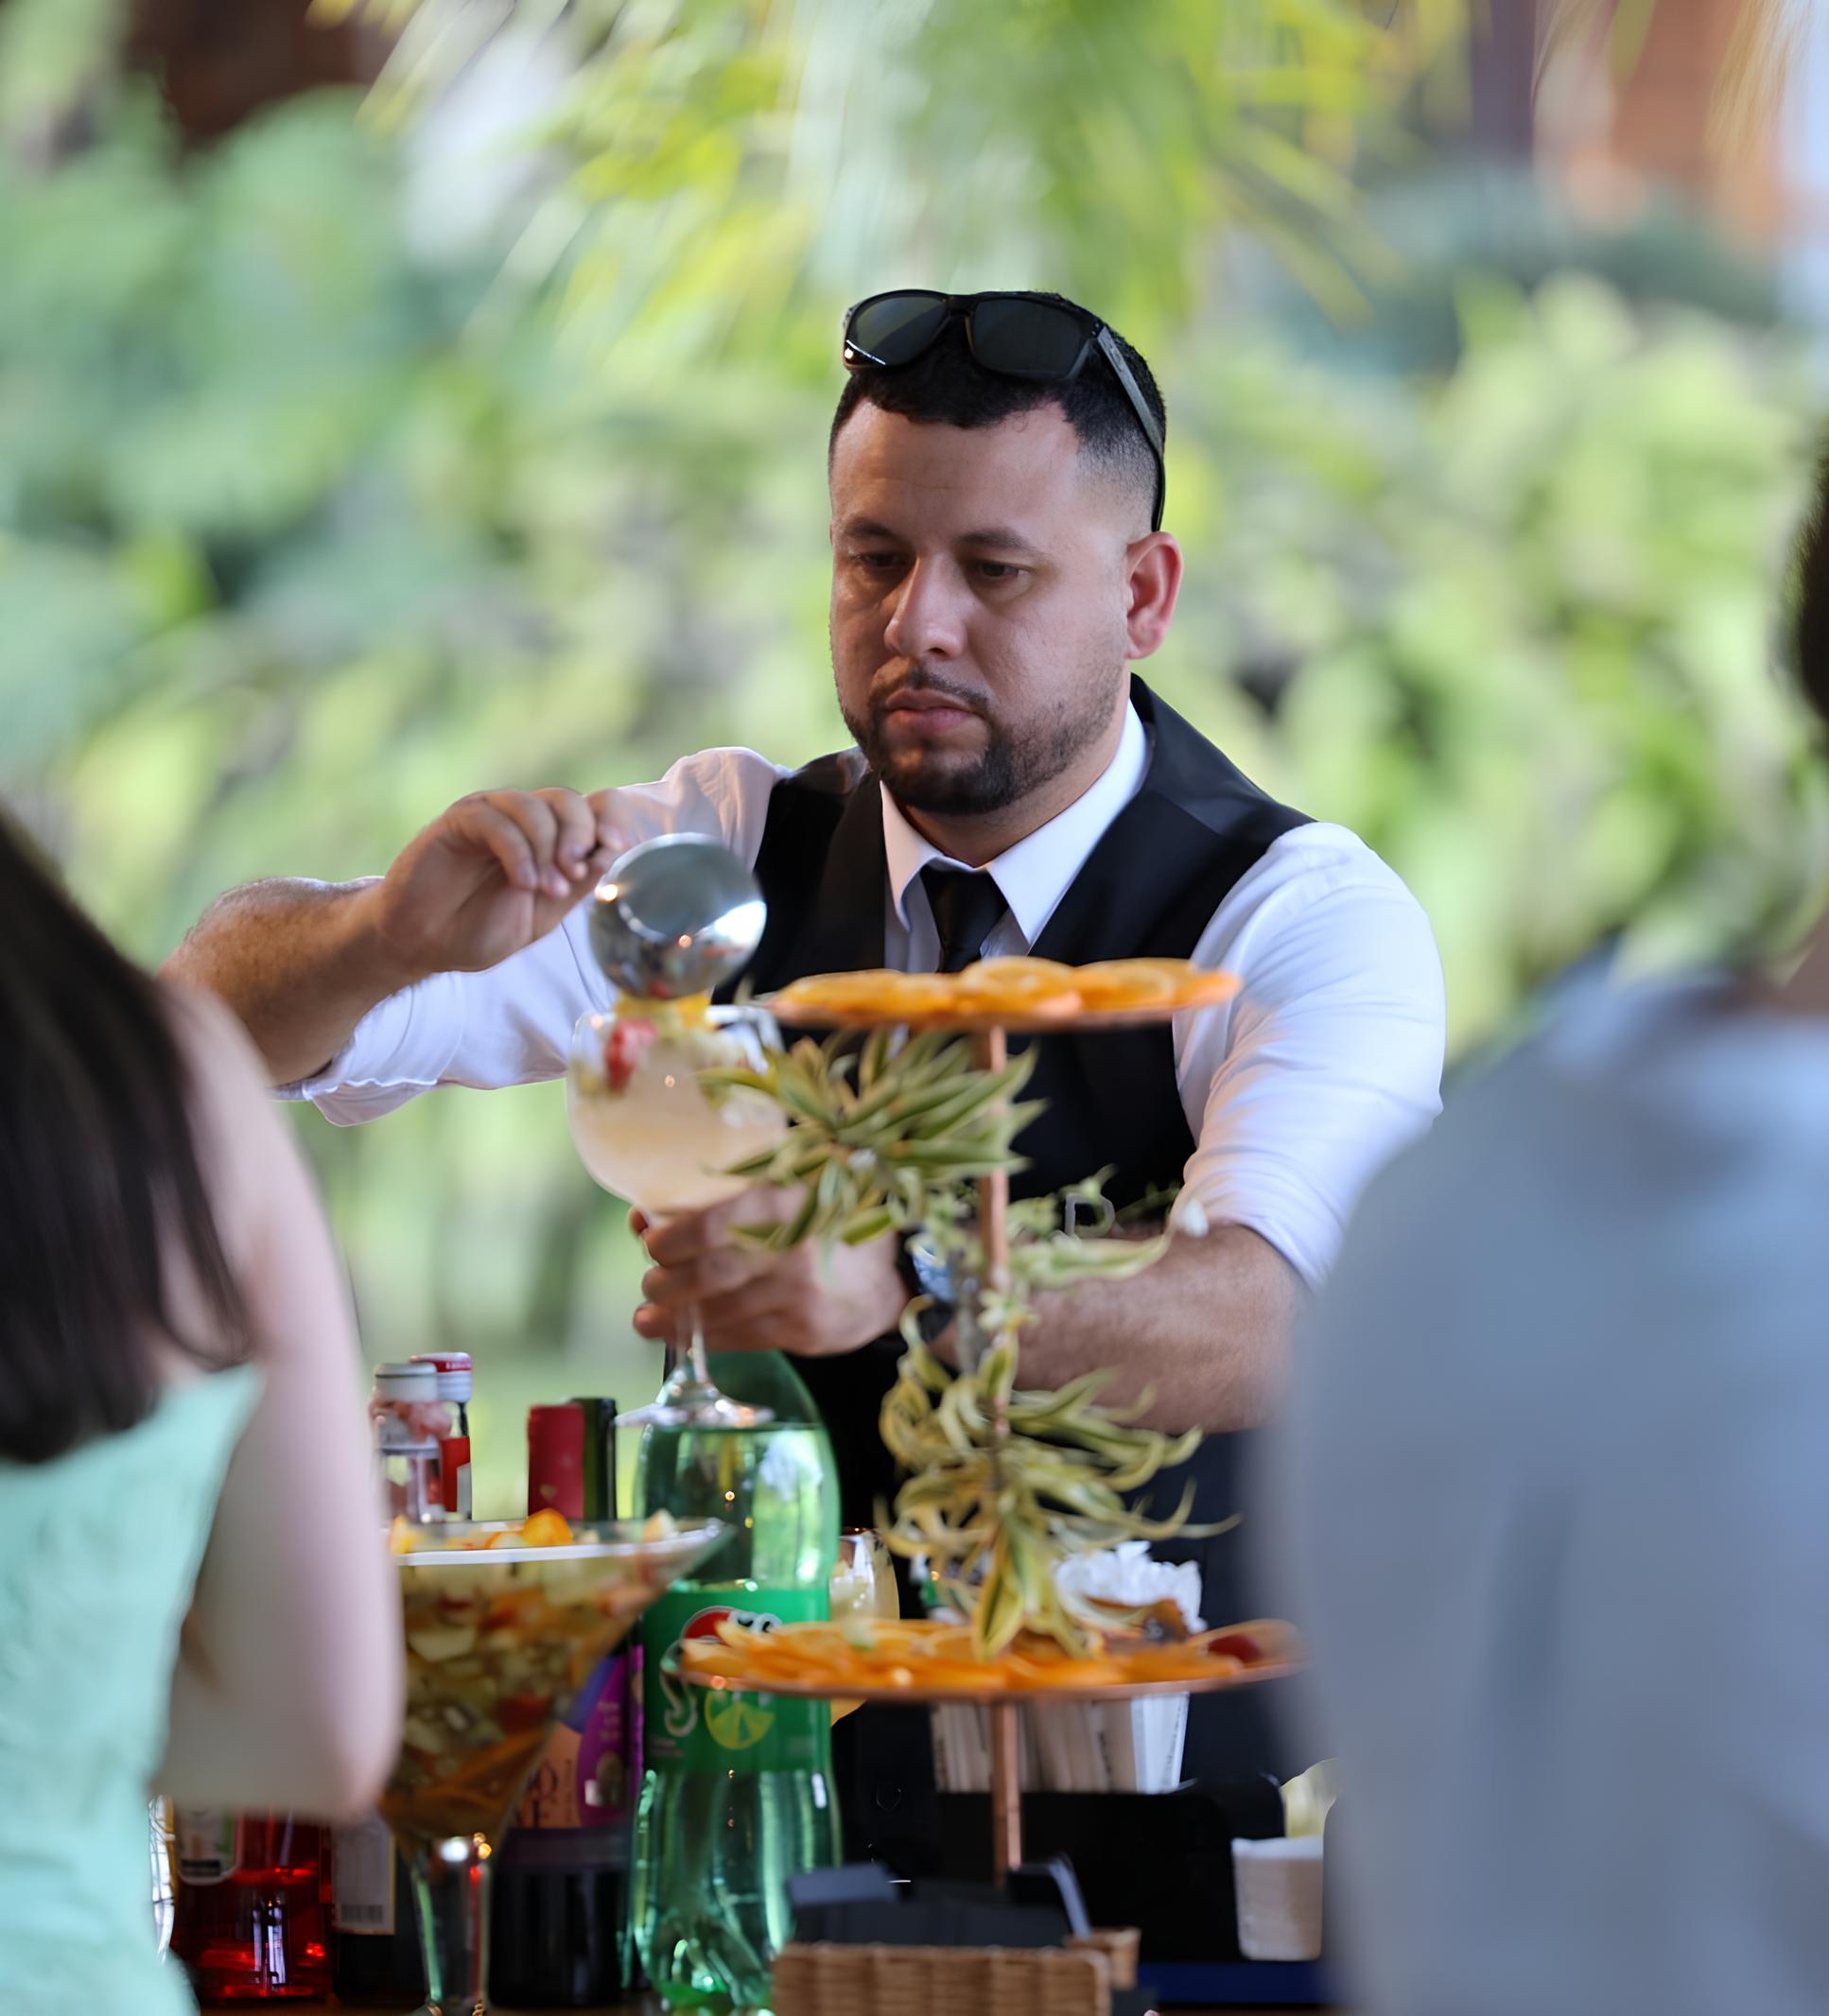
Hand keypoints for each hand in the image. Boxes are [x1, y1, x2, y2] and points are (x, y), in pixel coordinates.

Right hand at [362, 788, 625, 983]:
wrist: (422, 942)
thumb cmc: (480, 928)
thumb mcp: (543, 915)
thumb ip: (575, 886)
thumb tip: (610, 855)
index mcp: (551, 838)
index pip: (593, 807)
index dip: (610, 820)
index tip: (617, 848)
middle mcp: (524, 819)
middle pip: (569, 800)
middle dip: (581, 835)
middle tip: (575, 875)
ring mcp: (491, 814)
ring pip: (534, 805)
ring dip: (549, 848)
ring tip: (548, 890)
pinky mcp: (460, 819)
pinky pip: (496, 820)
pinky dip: (518, 851)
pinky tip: (522, 883)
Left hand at [632, 1188, 908, 1357]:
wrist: (898, 1273)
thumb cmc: (834, 1220)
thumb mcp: (794, 1188)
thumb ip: (727, 1195)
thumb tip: (645, 1214)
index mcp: (788, 1202)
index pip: (713, 1224)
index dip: (672, 1239)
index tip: (651, 1244)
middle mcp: (792, 1250)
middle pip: (709, 1273)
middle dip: (666, 1283)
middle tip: (650, 1283)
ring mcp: (799, 1296)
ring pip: (720, 1312)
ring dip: (675, 1319)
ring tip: (649, 1318)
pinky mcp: (803, 1332)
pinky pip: (742, 1338)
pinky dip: (706, 1339)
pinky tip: (682, 1337)